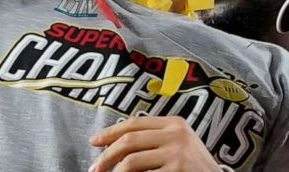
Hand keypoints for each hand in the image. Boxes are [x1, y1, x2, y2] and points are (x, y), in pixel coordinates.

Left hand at [88, 115, 221, 171]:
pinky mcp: (177, 170)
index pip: (135, 122)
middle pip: (129, 140)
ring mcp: (178, 153)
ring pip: (131, 161)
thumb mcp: (180, 145)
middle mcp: (176, 134)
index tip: (94, 141)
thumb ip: (155, 139)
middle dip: (106, 155)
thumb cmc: (194, 168)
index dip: (111, 132)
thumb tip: (116, 144)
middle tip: (94, 168)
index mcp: (175, 123)